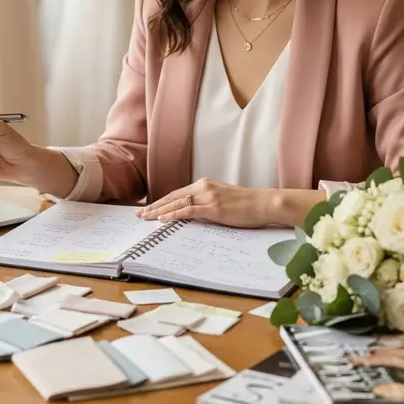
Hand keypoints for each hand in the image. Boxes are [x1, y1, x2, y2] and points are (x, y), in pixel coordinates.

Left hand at [136, 179, 269, 226]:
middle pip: (172, 196)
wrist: (263, 203)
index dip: (161, 201)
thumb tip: (193, 212)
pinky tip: (162, 219)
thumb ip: (207, 201)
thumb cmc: (246, 204)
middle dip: (154, 206)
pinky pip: (188, 210)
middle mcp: (203, 187)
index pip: (177, 193)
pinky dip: (173, 214)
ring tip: (145, 218)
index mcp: (205, 184)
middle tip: (139, 214)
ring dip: (159, 211)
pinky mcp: (213, 207)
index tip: (148, 208)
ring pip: (177, 203)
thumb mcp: (223, 198)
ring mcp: (208, 196)